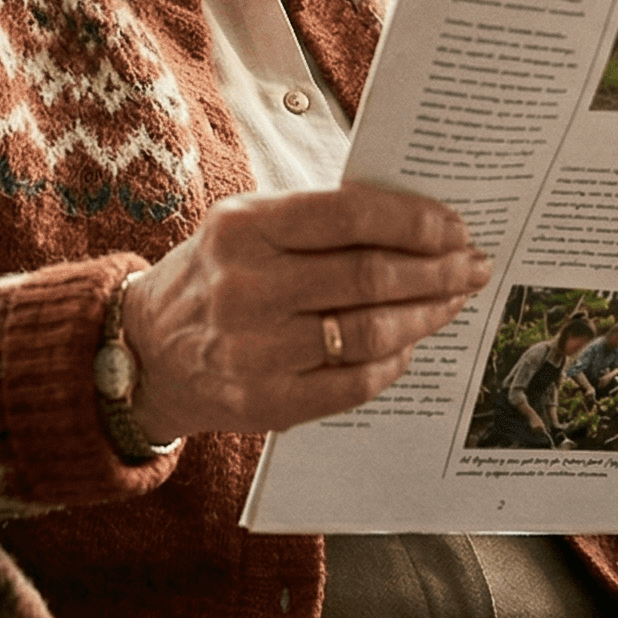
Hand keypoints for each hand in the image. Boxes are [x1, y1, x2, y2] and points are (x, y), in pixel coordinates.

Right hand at [123, 181, 491, 440]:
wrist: (145, 351)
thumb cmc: (216, 276)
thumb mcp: (247, 225)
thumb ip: (319, 222)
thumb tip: (416, 223)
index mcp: (243, 228)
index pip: (350, 216)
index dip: (414, 222)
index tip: (454, 227)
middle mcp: (246, 288)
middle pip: (371, 278)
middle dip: (437, 270)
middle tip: (472, 265)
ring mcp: (255, 351)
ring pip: (371, 333)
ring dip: (427, 315)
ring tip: (452, 300)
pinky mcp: (267, 402)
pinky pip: (355, 383)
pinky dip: (394, 362)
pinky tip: (409, 344)